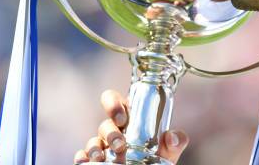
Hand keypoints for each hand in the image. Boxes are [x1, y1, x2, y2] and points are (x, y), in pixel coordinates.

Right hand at [74, 89, 188, 163]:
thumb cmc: (158, 157)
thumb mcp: (169, 149)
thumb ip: (176, 141)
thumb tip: (171, 137)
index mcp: (130, 118)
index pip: (113, 100)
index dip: (113, 104)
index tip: (122, 119)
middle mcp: (114, 130)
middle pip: (104, 123)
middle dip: (109, 133)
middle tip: (120, 145)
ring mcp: (103, 145)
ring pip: (93, 140)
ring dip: (95, 148)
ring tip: (101, 157)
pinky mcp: (95, 160)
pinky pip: (83, 156)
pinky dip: (82, 157)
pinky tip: (85, 161)